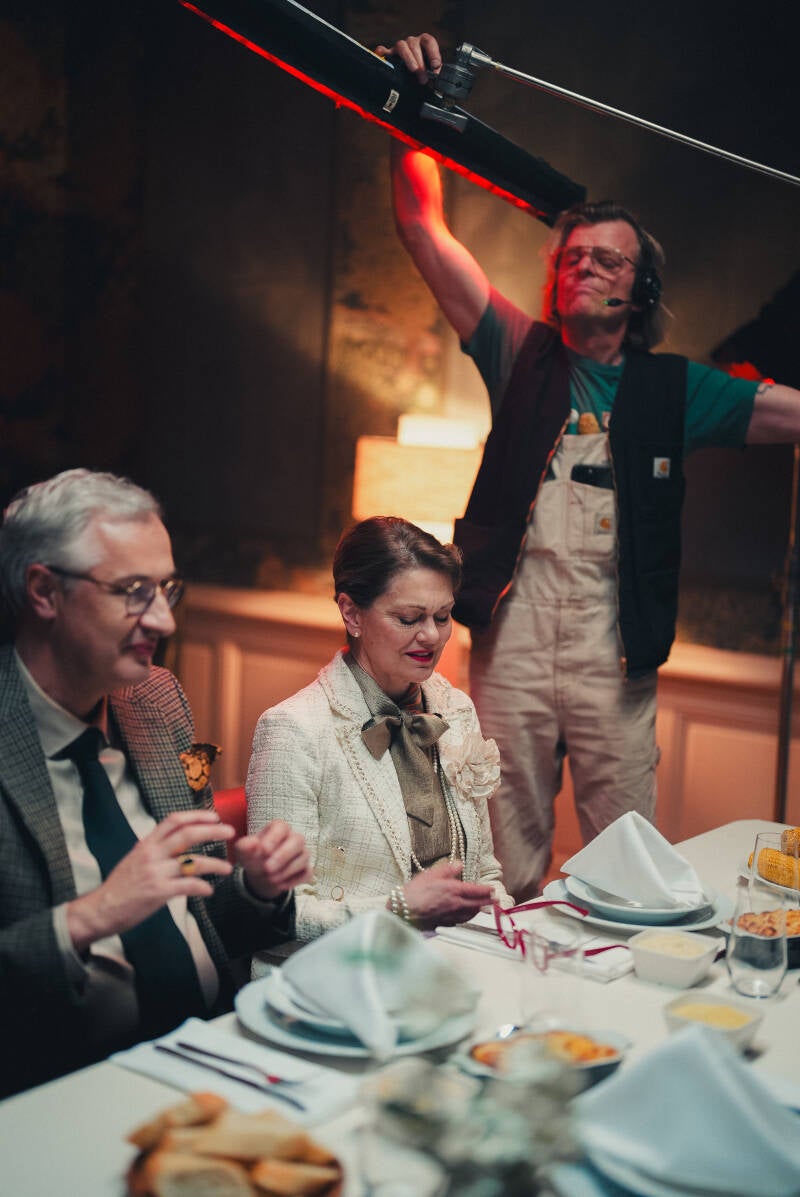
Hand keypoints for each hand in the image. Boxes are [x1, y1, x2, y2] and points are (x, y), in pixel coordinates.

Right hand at [66, 810, 234, 954]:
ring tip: (227, 868)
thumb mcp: (133, 859)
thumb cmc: (119, 887)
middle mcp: (151, 854)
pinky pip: (187, 886)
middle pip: (188, 834)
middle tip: (230, 831)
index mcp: (146, 844)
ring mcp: (155, 872)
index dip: (196, 816)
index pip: (173, 821)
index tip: (214, 816)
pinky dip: (202, 887)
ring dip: (214, 864)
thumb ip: (153, 849)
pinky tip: (209, 890)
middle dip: (212, 831)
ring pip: (193, 861)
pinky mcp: (158, 892)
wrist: (100, 909)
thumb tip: (172, 842)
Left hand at [236, 820, 311, 901]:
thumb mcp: (243, 851)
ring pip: (303, 858)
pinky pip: (306, 873)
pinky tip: (280, 884)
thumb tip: (252, 843)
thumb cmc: (253, 856)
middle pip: (298, 840)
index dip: (274, 838)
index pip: (282, 827)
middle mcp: (294, 838)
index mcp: (278, 828)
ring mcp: (302, 853)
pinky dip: (294, 880)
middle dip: (283, 855)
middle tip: (267, 868)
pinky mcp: (306, 869)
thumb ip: (245, 846)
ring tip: (270, 878)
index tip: (263, 850)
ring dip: (286, 870)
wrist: (260, 873)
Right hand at [375, 34, 441, 82]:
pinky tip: (381, 54)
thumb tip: (436, 81)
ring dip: (408, 58)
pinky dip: (382, 52)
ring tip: (413, 70)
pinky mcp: (389, 55)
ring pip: (401, 45)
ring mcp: (400, 47)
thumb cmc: (424, 72)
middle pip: (414, 45)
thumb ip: (433, 74)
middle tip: (423, 79)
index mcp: (424, 42)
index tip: (435, 66)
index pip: (429, 42)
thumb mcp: (430, 72)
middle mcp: (412, 42)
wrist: (412, 75)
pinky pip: (384, 51)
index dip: (433, 53)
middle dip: (421, 63)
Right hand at [397, 861, 492, 929]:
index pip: (476, 891)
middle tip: (496, 899)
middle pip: (478, 904)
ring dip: (479, 909)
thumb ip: (448, 869)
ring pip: (471, 914)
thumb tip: (459, 865)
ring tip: (483, 907)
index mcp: (454, 890)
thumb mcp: (431, 874)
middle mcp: (456, 905)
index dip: (487, 890)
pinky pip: (461, 920)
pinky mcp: (445, 923)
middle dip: (488, 901)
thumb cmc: (415, 892)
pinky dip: (467, 916)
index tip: (493, 889)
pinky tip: (466, 915)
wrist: (404, 910)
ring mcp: (451, 916)